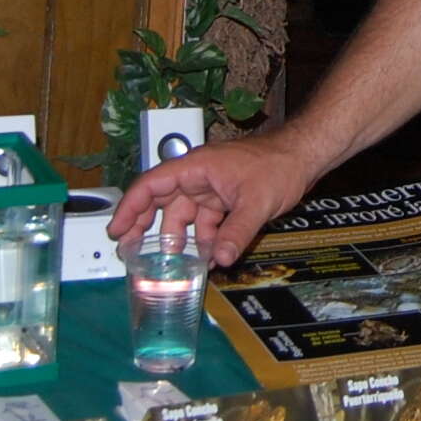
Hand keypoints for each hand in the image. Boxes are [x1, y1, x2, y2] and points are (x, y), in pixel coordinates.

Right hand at [109, 127, 318, 265]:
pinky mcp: (224, 198)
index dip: (130, 206)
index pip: (151, 184)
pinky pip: (204, 221)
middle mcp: (198, 176)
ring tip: (168, 264)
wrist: (304, 156)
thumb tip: (218, 258)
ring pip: (183, 215)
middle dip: (144, 225)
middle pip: (161, 200)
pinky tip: (206, 258)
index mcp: (196, 167)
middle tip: (128, 251)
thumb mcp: (256, 202)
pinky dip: (202, 239)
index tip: (116, 229)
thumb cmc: (279, 165)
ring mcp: (211, 187)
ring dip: (178, 239)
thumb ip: (236, 232)